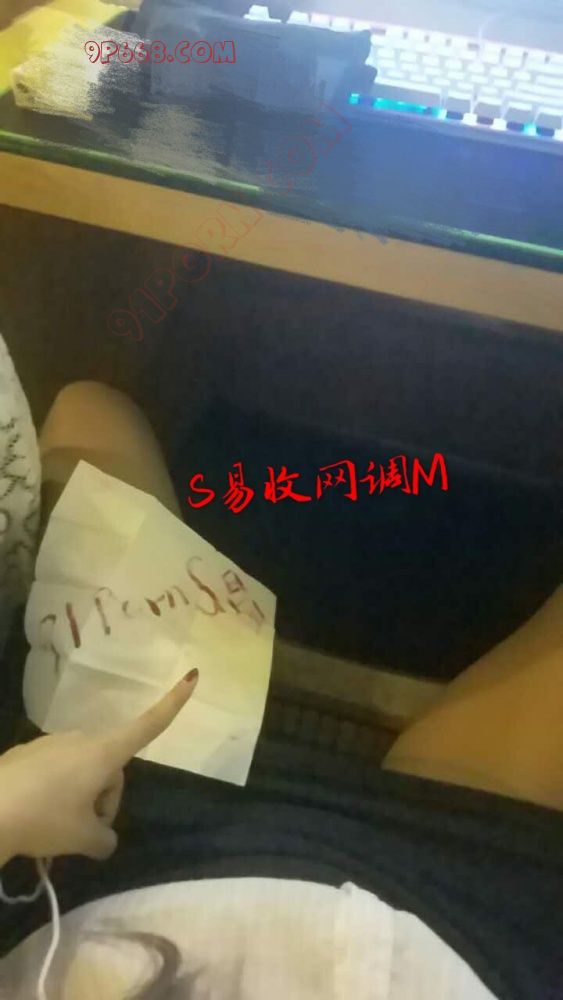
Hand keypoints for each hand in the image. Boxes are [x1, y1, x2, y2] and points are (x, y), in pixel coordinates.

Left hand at [0, 669, 198, 863]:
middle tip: (85, 834)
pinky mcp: (26, 753)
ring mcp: (51, 743)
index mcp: (104, 753)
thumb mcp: (84, 840)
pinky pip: (54, 772)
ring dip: (79, 799)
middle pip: (110, 768)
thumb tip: (104, 839)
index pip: (148, 725)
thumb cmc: (45, 819)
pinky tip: (34, 817)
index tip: (192, 675)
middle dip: (105, 800)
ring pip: (81, 772)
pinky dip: (53, 794)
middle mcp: (81, 739)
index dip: (173, 704)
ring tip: (56, 831)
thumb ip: (105, 839)